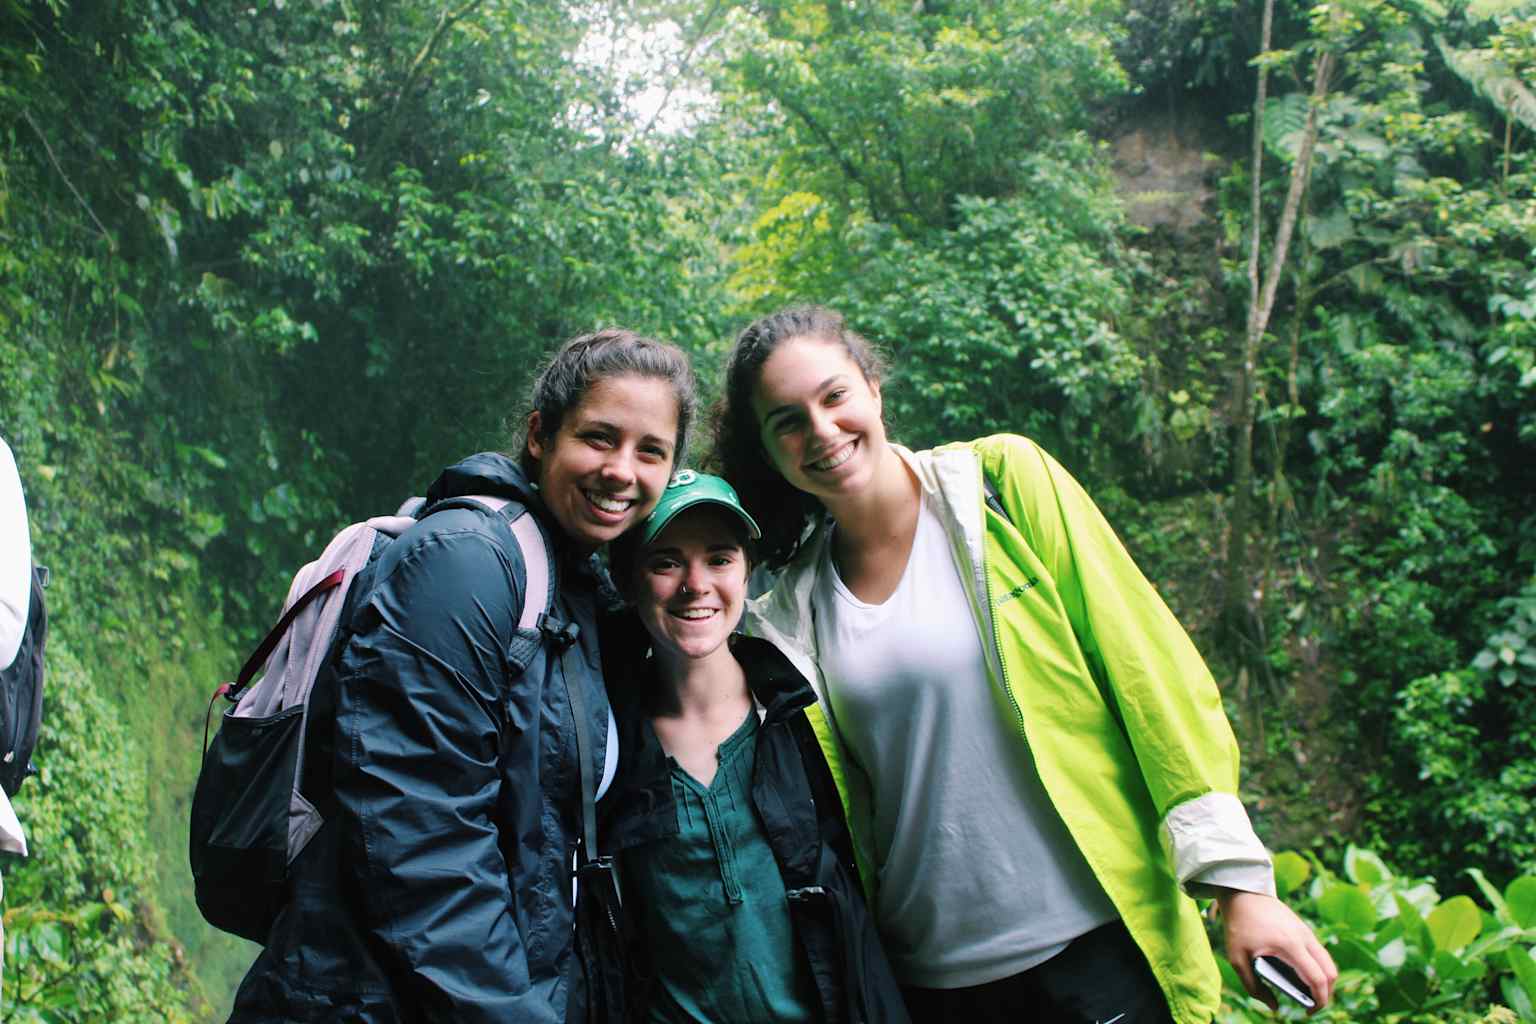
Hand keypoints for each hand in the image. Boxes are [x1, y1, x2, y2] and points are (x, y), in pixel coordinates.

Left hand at [1216, 889, 1337, 1013]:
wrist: (1241, 892)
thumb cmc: (1238, 925)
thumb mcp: (1237, 958)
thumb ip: (1253, 986)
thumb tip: (1274, 1006)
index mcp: (1290, 945)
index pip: (1317, 978)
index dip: (1319, 1000)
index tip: (1309, 1012)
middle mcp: (1304, 937)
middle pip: (1330, 972)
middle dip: (1326, 993)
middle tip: (1310, 1005)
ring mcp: (1306, 931)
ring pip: (1327, 962)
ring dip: (1323, 980)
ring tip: (1305, 993)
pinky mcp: (1303, 928)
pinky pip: (1319, 953)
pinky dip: (1317, 968)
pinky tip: (1300, 976)